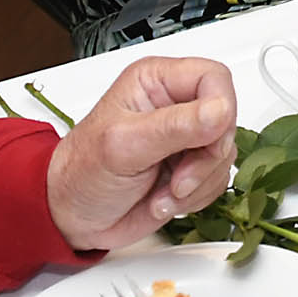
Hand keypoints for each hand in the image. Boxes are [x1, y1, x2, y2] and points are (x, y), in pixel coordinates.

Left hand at [46, 57, 239, 251]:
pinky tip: (164, 200)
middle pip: (226, 119)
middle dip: (206, 157)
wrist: (70, 218)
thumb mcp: (123, 146)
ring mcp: (184, 139)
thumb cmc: (81, 174)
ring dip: (197, 183)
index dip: (220, 108)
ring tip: (163, 193)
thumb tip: (220, 110)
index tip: (207, 141)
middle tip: (178, 178)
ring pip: (224, 154)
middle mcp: (174, 105)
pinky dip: (195, 198)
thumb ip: (174, 126)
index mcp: (156, 81)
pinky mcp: (189, 169)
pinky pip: (217, 180)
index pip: (213, 78)